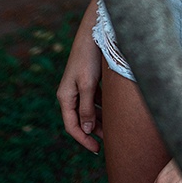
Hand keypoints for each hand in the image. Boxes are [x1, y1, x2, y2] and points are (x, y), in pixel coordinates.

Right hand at [57, 11, 103, 151]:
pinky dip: (104, 108)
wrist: (95, 32)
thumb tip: (85, 130)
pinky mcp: (89, 81)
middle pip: (81, 120)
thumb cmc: (89, 57)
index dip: (83, 140)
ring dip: (100, 121)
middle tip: (110, 142)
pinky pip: (95, 101)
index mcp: (65, 96)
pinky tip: (116, 112)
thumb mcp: (88, 85)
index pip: (72, 126)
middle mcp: (70, 94)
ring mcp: (80, 87)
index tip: (97, 150)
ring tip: (115, 129)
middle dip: (94, 132)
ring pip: (89, 111)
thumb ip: (86, 108)